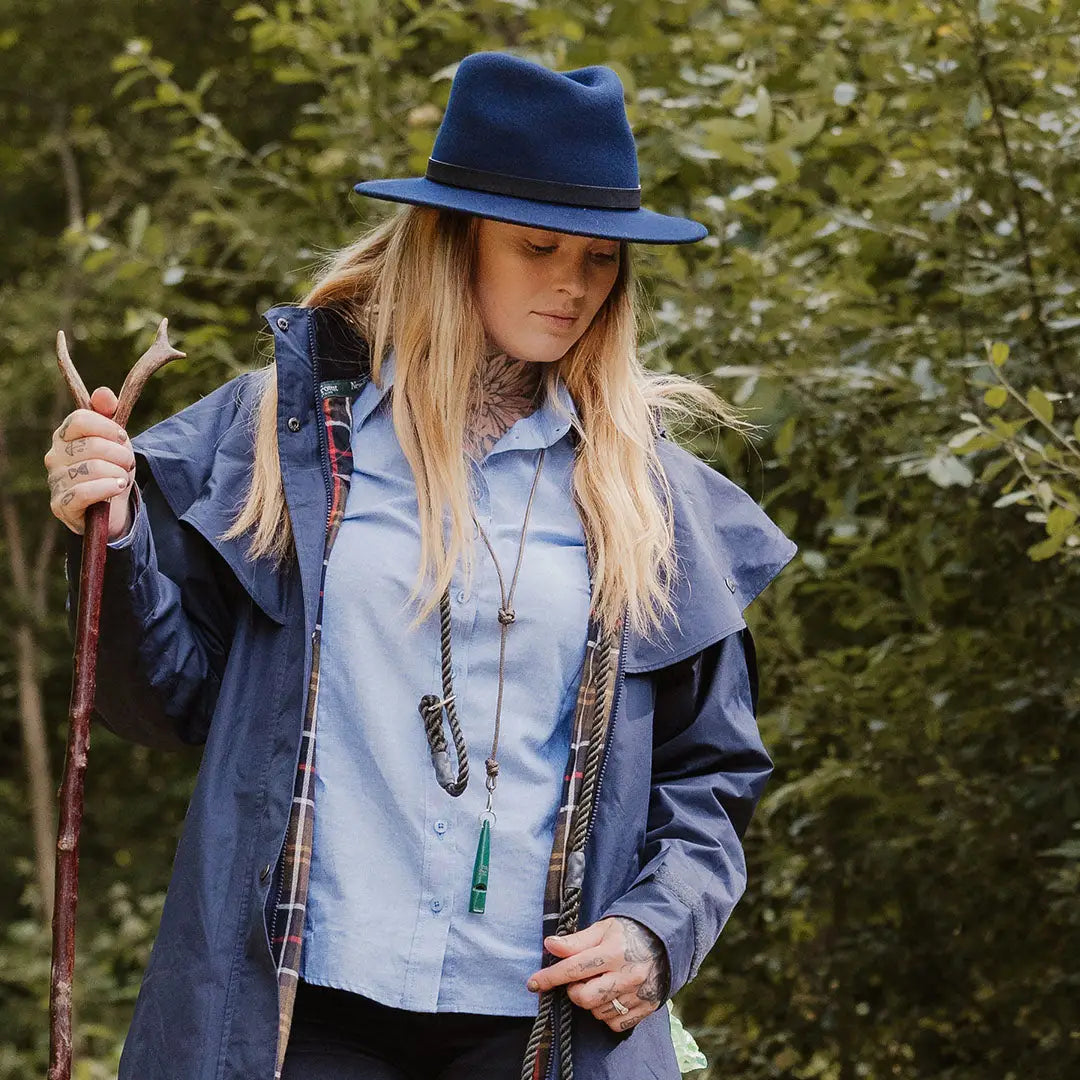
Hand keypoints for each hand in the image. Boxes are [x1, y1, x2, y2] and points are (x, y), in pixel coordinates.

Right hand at [45, 386, 135, 539]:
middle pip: (91, 445)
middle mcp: (54, 456)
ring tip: (122, 478)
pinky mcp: (61, 505)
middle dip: (119, 454)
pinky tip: (117, 487)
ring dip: (117, 473)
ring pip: (92, 468)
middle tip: (128, 463)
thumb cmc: (111, 469)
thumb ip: (109, 414)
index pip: (80, 419)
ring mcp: (55, 481)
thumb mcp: (116, 440)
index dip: (108, 427)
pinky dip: (108, 488)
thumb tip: (104, 393)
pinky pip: (85, 492)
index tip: (123, 438)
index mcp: (65, 436)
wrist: (112, 508)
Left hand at [525, 916, 669, 1032]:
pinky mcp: (646, 1008)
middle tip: (580, 979)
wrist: (665, 941)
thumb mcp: (602, 929)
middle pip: (584, 997)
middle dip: (574, 991)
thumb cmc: (628, 933)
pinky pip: (615, 1024)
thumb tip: (549, 945)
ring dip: (590, 1002)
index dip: (550, 977)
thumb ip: (575, 941)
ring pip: (598, 1012)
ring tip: (599, 984)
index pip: (574, 968)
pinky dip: (607, 1014)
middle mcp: (627, 975)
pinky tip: (610, 997)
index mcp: (614, 951)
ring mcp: (638, 994)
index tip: (532, 983)